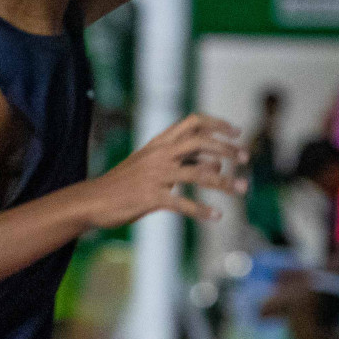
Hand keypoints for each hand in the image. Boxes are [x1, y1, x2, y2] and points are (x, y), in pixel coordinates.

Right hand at [80, 113, 247, 227]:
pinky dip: (202, 210)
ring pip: (198, 174)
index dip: (217, 124)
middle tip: (246, 158)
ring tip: (242, 189)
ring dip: (224, 182)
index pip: (192, 122)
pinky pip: (183, 203)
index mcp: (159, 143)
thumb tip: (217, 163)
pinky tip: (217, 217)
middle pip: (200, 142)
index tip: (237, 132)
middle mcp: (159, 154)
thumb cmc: (126, 182)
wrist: (92, 200)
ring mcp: (155, 175)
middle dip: (226, 148)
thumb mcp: (153, 163)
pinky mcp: (151, 198)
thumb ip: (184, 160)